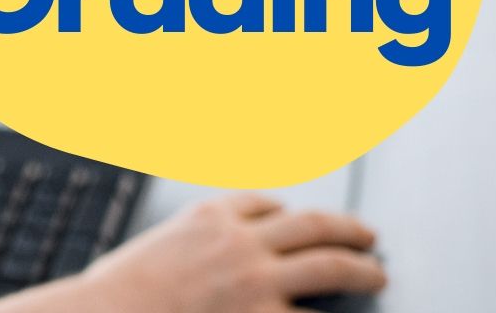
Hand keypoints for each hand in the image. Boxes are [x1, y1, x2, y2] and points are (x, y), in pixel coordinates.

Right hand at [73, 192, 384, 312]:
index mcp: (209, 216)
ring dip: (362, 267)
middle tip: (367, 237)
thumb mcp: (158, 247)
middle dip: (347, 230)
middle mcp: (240, 241)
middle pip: (312, 225)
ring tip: (376, 274)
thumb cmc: (119, 292)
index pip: (264, 203)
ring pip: (329, 264)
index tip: (298, 219)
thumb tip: (208, 253)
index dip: (287, 212)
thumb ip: (192, 242)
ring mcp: (256, 280)